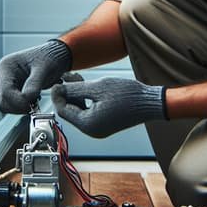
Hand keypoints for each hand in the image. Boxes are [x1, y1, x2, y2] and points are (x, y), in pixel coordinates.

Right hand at [0, 40, 71, 112]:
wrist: (55, 57)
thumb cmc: (49, 58)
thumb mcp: (44, 69)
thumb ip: (34, 83)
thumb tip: (27, 98)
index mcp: (6, 66)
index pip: (5, 91)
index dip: (18, 102)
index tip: (32, 105)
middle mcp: (2, 76)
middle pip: (2, 101)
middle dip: (18, 106)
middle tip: (35, 105)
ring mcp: (6, 85)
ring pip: (6, 106)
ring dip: (21, 108)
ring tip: (36, 100)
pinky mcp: (12, 92)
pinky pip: (13, 106)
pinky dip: (23, 107)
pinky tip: (34, 100)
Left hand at [51, 77, 165, 137]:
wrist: (150, 102)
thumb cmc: (127, 95)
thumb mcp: (97, 88)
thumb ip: (75, 89)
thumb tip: (58, 89)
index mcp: (88, 125)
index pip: (63, 111)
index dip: (57, 95)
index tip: (56, 82)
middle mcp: (92, 130)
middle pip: (70, 111)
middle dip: (67, 93)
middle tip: (67, 76)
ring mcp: (98, 128)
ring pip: (79, 110)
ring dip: (76, 95)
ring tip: (76, 78)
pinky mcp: (104, 124)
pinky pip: (89, 111)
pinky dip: (86, 99)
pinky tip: (86, 86)